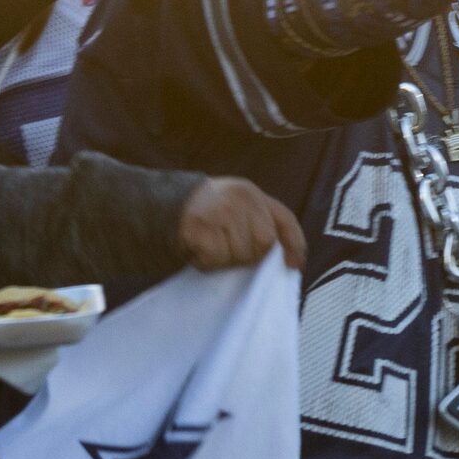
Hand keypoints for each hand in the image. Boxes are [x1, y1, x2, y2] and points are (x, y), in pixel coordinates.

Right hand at [177, 177, 306, 271]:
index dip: (294, 244)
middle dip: (250, 255)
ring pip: (240, 254)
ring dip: (227, 260)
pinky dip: (208, 262)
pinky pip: (216, 259)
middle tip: (229, 249)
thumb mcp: (238, 206)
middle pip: (264, 243)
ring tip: (213, 247)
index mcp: (252, 194)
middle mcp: (240, 198)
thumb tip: (286, 259)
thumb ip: (261, 223)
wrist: (165, 202)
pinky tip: (200, 249)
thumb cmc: (208, 211)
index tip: (294, 264)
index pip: (284, 219)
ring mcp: (220, 211)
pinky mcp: (200, 228)